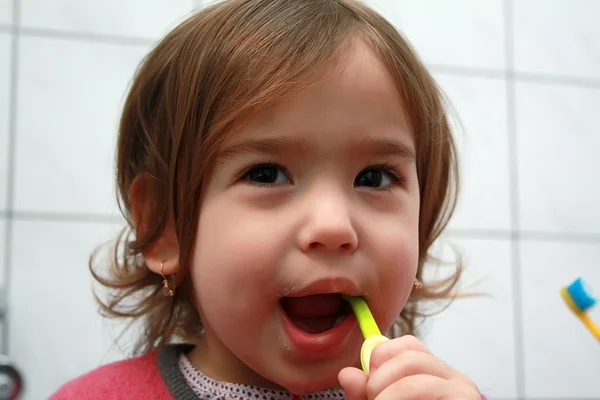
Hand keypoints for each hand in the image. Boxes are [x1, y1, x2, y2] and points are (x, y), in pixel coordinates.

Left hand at [338, 335, 481, 399]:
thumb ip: (365, 396)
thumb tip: (346, 373)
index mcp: (435, 376)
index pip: (409, 345)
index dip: (381, 357)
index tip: (369, 383)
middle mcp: (454, 380)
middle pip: (409, 357)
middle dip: (379, 379)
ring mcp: (463, 394)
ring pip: (414, 377)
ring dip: (388, 395)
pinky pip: (424, 393)